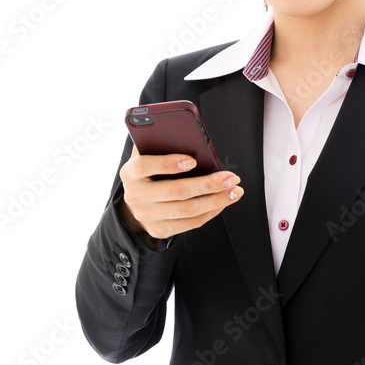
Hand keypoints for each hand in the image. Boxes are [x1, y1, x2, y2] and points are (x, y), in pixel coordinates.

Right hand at [117, 145, 242, 239]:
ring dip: (216, 200)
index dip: (168, 163)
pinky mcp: (159, 230)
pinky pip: (190, 223)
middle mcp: (135, 196)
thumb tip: (187, 135)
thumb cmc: (149, 171)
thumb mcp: (148, 154)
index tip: (194, 161)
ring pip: (187, 210)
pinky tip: (223, 202)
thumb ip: (159, 143)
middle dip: (207, 184)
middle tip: (230, 177)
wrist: (137, 201)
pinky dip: (211, 212)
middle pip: (175, 191)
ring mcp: (146, 216)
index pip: (144, 166)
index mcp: (129, 172)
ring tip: (234, 190)